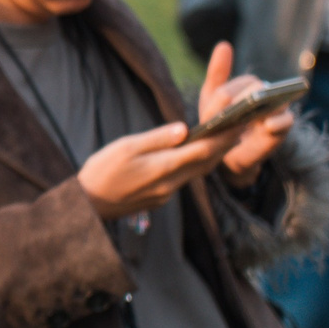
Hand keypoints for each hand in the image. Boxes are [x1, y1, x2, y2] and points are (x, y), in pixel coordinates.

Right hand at [78, 45, 243, 218]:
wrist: (88, 205)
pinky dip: (196, 165)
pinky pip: (185, 179)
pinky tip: (196, 155)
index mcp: (163, 168)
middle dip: (224, 145)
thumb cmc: (102, 170)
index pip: (202, 151)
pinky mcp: (160, 198)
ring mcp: (166, 194)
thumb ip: (157, 139)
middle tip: (240, 126)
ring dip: (213, 156)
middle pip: (206, 163)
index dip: (223, 137)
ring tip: (225, 138)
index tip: (238, 122)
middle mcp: (170, 184)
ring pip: (198, 173)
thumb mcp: (125, 147)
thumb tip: (184, 129)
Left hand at [200, 42, 296, 185]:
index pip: (241, 83)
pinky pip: (286, 121)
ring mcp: (275, 110)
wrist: (228, 154)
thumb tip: (224, 44)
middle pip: (257, 90)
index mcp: (247, 85)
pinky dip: (278, 122)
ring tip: (254, 113)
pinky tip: (267, 125)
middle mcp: (264, 93)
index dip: (228, 94)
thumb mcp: (211, 99)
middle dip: (242, 100)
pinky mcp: (282, 127)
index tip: (219, 102)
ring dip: (264, 107)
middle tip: (231, 110)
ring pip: (275, 102)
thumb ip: (217, 73)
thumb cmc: (219, 122)